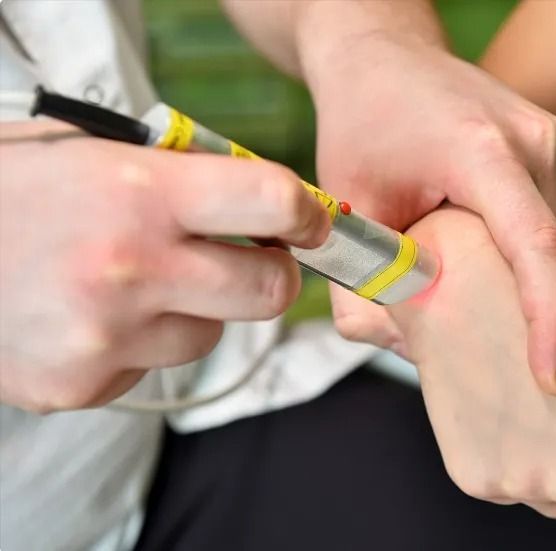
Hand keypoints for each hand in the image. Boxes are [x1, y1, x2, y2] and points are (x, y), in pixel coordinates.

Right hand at [0, 121, 329, 411]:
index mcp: (140, 193)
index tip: (311, 220)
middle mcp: (132, 269)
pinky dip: (143, 340)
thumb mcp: (94, 152)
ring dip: (196, 308)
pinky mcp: (84, 384)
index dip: (307, 213)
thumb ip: (183, 174)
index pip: (273, 203)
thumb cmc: (13, 190)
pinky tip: (95, 313)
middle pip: (271, 291)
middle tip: (250, 259)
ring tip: (136, 281)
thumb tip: (267, 202)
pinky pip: (155, 363)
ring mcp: (108, 336)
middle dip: (272, 274)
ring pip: (212, 332)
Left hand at [310, 31, 555, 394]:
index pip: (535, 244)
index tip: (552, 376)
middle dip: (527, 317)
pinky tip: (482, 267)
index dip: (550, 316)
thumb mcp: (347, 205)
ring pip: (550, 243)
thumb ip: (363, 289)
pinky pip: (544, 222)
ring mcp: (551, 142)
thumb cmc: (362, 122)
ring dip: (519, 284)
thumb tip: (409, 350)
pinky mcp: (552, 149)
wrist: (385, 56)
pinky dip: (518, 257)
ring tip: (473, 303)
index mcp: (481, 149)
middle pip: (547, 256)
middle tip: (492, 362)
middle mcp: (533, 142)